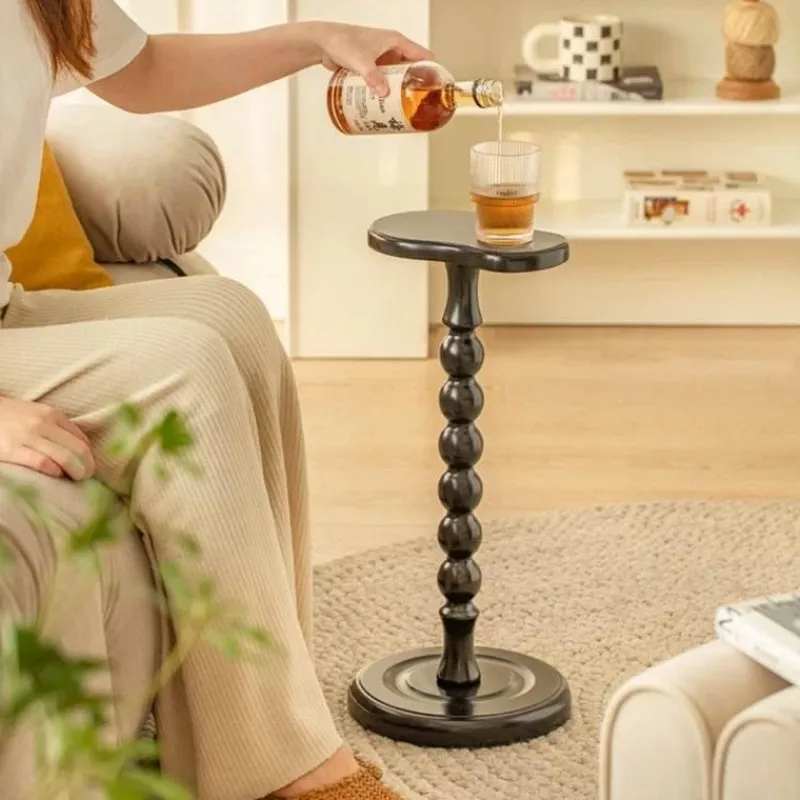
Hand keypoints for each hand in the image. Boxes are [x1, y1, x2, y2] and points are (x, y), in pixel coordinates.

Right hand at [0, 397, 94, 480]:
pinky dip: (54, 471)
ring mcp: (28, 436)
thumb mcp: (37, 415)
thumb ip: (57, 427)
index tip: (89, 466)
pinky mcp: (12, 449)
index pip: (82, 438)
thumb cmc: (11, 418)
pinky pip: (42, 463)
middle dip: (87, 466)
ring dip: (77, 472)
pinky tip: (56, 475)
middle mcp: (43, 424)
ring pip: (66, 457)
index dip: (90, 455)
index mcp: (53, 415)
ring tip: (77, 479)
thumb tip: (81, 449)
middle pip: (78, 449)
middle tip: (87, 476)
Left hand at [313, 22, 433, 96]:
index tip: (437, 88)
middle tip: (418, 104)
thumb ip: (373, 77)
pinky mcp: (373, 68)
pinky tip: (387, 105)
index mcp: (396, 42)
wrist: (323, 43)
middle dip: (416, 86)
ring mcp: (382, 59)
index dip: (432, 72)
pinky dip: (387, 92)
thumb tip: (383, 92)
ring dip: (400, 91)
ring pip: (397, 78)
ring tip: (404, 108)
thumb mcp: (361, 61)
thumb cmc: (342, 42)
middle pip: (411, 70)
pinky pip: (385, 81)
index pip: (423, 56)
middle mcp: (391, 50)